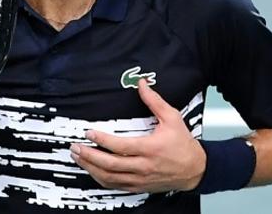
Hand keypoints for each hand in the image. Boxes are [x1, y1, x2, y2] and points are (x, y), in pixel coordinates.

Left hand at [70, 79, 205, 192]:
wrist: (196, 169)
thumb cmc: (183, 144)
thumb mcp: (172, 118)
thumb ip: (155, 101)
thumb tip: (142, 84)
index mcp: (150, 149)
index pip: (120, 146)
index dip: (102, 140)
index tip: (88, 133)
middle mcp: (143, 166)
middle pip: (110, 165)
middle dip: (90, 156)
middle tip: (75, 147)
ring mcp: (140, 179)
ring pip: (110, 177)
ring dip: (91, 168)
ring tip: (78, 157)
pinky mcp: (139, 186)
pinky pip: (115, 185)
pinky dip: (101, 179)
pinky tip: (92, 170)